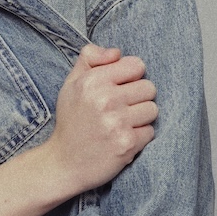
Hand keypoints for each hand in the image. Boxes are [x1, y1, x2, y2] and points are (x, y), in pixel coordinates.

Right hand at [45, 44, 156, 196]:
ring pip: (152, 109)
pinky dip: (139, 137)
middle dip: (138, 98)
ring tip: (121, 124)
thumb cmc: (72, 120)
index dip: (131, 77)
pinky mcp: (127, 144)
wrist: (64, 163)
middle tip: (121, 109)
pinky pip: (150, 131)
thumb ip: (90, 58)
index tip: (120, 88)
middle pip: (149, 87)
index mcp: (92, 81)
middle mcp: (105, 99)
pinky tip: (121, 138)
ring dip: (140, 118)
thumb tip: (117, 52)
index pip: (137, 65)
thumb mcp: (72, 83)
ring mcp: (117, 122)